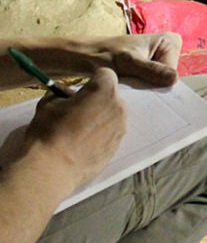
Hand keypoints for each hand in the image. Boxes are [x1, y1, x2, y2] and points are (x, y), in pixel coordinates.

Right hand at [22, 68, 126, 188]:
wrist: (52, 168)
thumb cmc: (49, 132)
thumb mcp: (49, 103)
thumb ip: (63, 93)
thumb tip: (69, 94)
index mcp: (104, 90)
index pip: (106, 74)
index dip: (93, 79)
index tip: (81, 90)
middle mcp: (119, 106)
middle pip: (111, 94)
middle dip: (97, 98)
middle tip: (78, 110)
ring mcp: (121, 127)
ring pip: (113, 113)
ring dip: (101, 116)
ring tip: (79, 129)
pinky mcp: (119, 144)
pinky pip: (112, 131)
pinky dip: (102, 132)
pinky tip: (85, 142)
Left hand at [58, 33, 180, 86]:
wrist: (83, 57)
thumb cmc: (103, 55)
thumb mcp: (128, 62)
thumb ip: (151, 70)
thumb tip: (174, 79)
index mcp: (169, 41)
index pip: (173, 72)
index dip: (157, 79)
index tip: (137, 75)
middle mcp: (168, 49)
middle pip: (169, 78)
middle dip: (152, 84)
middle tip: (132, 81)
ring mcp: (159, 60)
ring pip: (161, 83)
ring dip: (146, 88)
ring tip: (129, 84)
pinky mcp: (151, 69)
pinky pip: (153, 84)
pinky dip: (141, 89)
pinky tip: (129, 87)